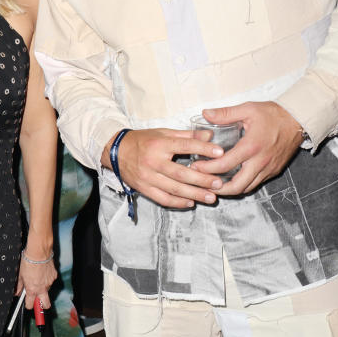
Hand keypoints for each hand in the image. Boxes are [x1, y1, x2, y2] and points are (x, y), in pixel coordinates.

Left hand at [17, 246, 56, 309]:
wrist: (39, 253)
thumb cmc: (28, 262)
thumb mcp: (20, 275)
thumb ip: (19, 286)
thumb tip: (17, 292)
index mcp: (32, 289)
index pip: (31, 304)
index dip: (29, 305)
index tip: (28, 304)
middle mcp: (42, 288)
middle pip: (46, 305)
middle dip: (43, 306)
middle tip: (38, 301)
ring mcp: (49, 283)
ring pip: (47, 290)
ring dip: (43, 288)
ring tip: (38, 279)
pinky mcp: (54, 276)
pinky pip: (50, 281)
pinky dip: (47, 279)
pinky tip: (42, 273)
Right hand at [108, 127, 229, 208]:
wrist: (117, 151)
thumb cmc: (144, 141)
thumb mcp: (164, 133)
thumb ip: (187, 136)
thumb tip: (210, 135)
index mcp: (160, 144)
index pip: (185, 146)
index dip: (203, 149)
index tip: (220, 153)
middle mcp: (153, 162)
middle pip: (181, 173)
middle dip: (202, 179)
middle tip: (219, 183)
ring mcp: (148, 177)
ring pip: (174, 189)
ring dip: (194, 194)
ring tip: (211, 197)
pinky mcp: (144, 188)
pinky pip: (162, 198)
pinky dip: (177, 203)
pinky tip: (191, 203)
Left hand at [198, 101, 303, 195]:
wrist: (298, 120)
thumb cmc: (274, 114)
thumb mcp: (248, 109)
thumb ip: (225, 114)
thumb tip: (206, 114)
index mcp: (251, 146)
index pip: (224, 165)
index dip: (207, 169)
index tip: (196, 166)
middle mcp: (260, 162)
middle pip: (236, 186)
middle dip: (217, 188)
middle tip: (203, 183)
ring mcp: (268, 169)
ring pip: (246, 188)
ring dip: (229, 189)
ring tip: (215, 183)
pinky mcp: (274, 171)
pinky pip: (255, 184)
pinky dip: (242, 185)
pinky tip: (232, 178)